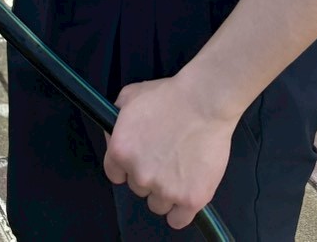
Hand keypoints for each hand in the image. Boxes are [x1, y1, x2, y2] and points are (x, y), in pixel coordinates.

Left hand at [103, 75, 236, 229]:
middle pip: (138, 188)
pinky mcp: (190, 199)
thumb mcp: (129, 96)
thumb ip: (115, 120)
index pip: (115, 174)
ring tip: (179, 170)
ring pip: (157, 204)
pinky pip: (177, 220)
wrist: (204, 102)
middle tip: (164, 157)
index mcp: (120, 152)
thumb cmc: (169, 95)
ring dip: (165, 192)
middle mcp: (139, 174)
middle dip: (148, 175)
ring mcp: (165, 189)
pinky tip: (185, 194)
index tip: (139, 160)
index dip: (127, 166)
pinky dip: (180, 211)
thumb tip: (111, 135)